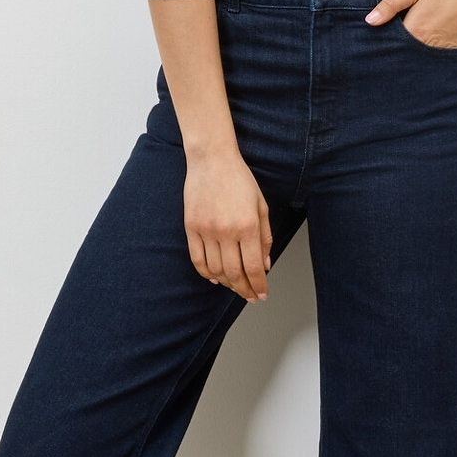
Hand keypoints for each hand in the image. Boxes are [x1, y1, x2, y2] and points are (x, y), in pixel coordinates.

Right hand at [183, 148, 271, 300]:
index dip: (258, 285)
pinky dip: (206, 273)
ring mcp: (206, 230)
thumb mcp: (261, 206)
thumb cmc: (239, 180)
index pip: (253, 267)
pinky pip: (197, 259)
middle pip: (234, 273)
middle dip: (244, 290)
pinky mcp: (191, 227)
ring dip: (227, 283)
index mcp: (247, 226)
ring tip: (235, 287)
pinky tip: (215, 277)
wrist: (212, 160)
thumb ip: (265, 237)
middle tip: (250, 296)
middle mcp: (226, 231)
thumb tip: (265, 265)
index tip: (261, 294)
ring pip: (216, 270)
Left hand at [366, 0, 456, 48]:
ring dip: (410, 48)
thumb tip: (371, 20)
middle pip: (401, 52)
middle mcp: (425, 46)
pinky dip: (424, 49)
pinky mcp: (447, 53)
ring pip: (415, 56)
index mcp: (414, 31)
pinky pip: (429, 56)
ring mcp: (438, 52)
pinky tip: (427, 34)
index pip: (388, 44)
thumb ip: (390, 5)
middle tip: (400, 30)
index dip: (383, 38)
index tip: (380, 33)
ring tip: (419, 28)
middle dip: (395, 45)